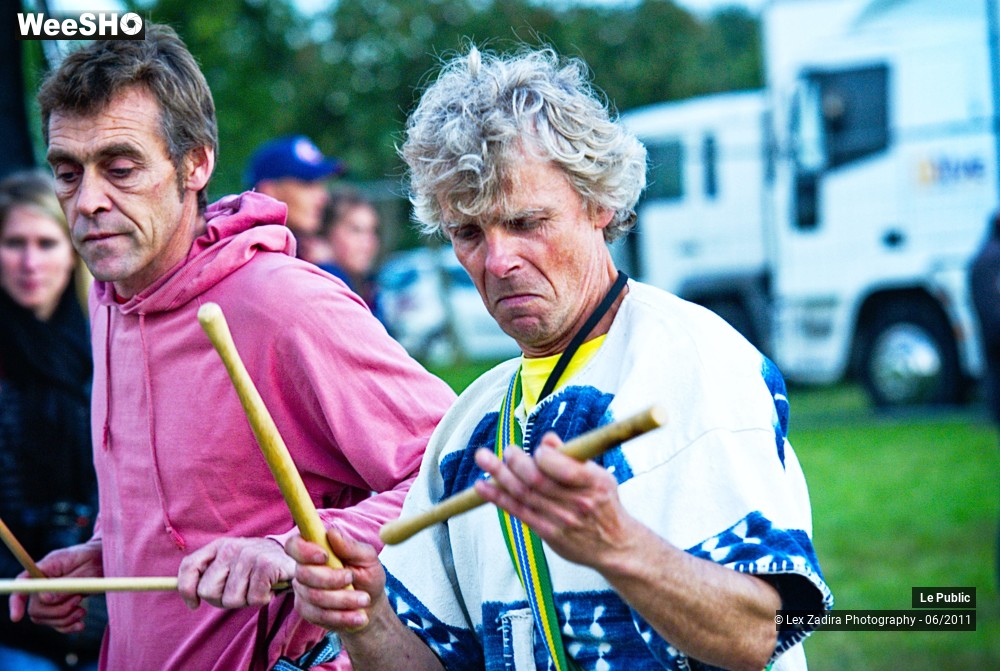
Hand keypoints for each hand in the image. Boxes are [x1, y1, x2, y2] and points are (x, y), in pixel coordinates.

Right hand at [9, 541, 102, 633]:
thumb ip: (66, 584)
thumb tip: (46, 599)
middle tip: (78, 599)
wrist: (106, 559)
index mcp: (48, 566)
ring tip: (83, 609)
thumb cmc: (97, 559)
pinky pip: (56, 624)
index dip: (16, 601)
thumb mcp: (87, 569)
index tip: (16, 617)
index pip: (23, 583)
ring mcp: (50, 595)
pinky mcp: (60, 606)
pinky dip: (67, 627)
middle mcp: (44, 582)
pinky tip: (81, 624)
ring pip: (45, 618)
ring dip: (64, 619)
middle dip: (57, 610)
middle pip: (35, 607)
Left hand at [177, 537, 293, 609]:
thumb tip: (189, 599)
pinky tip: (269, 587)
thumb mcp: (232, 566)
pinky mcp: (267, 565)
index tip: (194, 604)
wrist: (297, 556)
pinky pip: (254, 598)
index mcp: (219, 546)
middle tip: (241, 591)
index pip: (189, 567)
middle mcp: (232, 547)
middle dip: (222, 599)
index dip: (186, 590)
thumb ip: (210, 576)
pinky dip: (262, 599)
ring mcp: (250, 554)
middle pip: (208, 591)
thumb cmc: (258, 567)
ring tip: (257, 587)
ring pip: (231, 599)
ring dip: (246, 600)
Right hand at [286, 526, 382, 631]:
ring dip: (343, 599)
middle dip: (332, 579)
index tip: (325, 556)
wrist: (371, 605)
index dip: (304, 550)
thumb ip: (351, 546)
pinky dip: (342, 616)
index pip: (294, 545)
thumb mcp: (367, 559)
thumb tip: (332, 533)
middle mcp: (304, 568)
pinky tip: (358, 616)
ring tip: (364, 600)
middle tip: (352, 578)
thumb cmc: (368, 575)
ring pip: (314, 597)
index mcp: (316, 549)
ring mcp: (303, 591)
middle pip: (304, 574)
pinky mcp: (307, 611)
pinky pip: (319, 615)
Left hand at [473, 431, 636, 568]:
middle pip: (537, 480)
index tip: (537, 449)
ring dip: (499, 475)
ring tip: (483, 458)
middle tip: (507, 449)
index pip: (562, 467)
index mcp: (593, 483)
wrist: (615, 546)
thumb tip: (548, 440)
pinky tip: (482, 486)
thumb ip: (573, 458)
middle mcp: (577, 503)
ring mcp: (561, 520)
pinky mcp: (548, 534)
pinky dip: (498, 497)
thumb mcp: (599, 476)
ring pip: (523, 494)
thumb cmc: (604, 504)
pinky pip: (519, 512)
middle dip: (516, 462)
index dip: (543, 455)